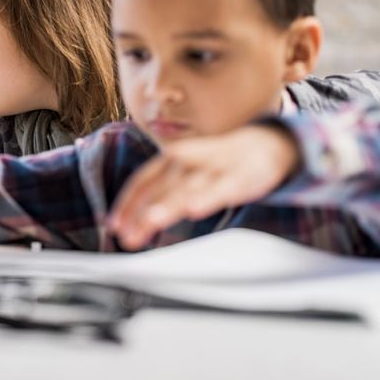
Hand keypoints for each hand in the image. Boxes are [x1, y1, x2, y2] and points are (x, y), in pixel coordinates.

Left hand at [107, 126, 299, 249]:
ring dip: (168, 205)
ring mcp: (213, 168)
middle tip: (127, 236)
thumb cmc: (217, 162)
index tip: (113, 225)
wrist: (265, 143)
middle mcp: (188, 161)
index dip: (127, 203)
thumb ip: (162, 191)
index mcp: (171, 158)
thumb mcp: (186, 171)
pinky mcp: (240, 177)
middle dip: (142, 214)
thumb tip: (134, 218)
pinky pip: (221, 189)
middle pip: (160, 190)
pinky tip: (195, 209)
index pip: (142, 181)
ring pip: (187, 189)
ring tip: (152, 220)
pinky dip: (207, 198)